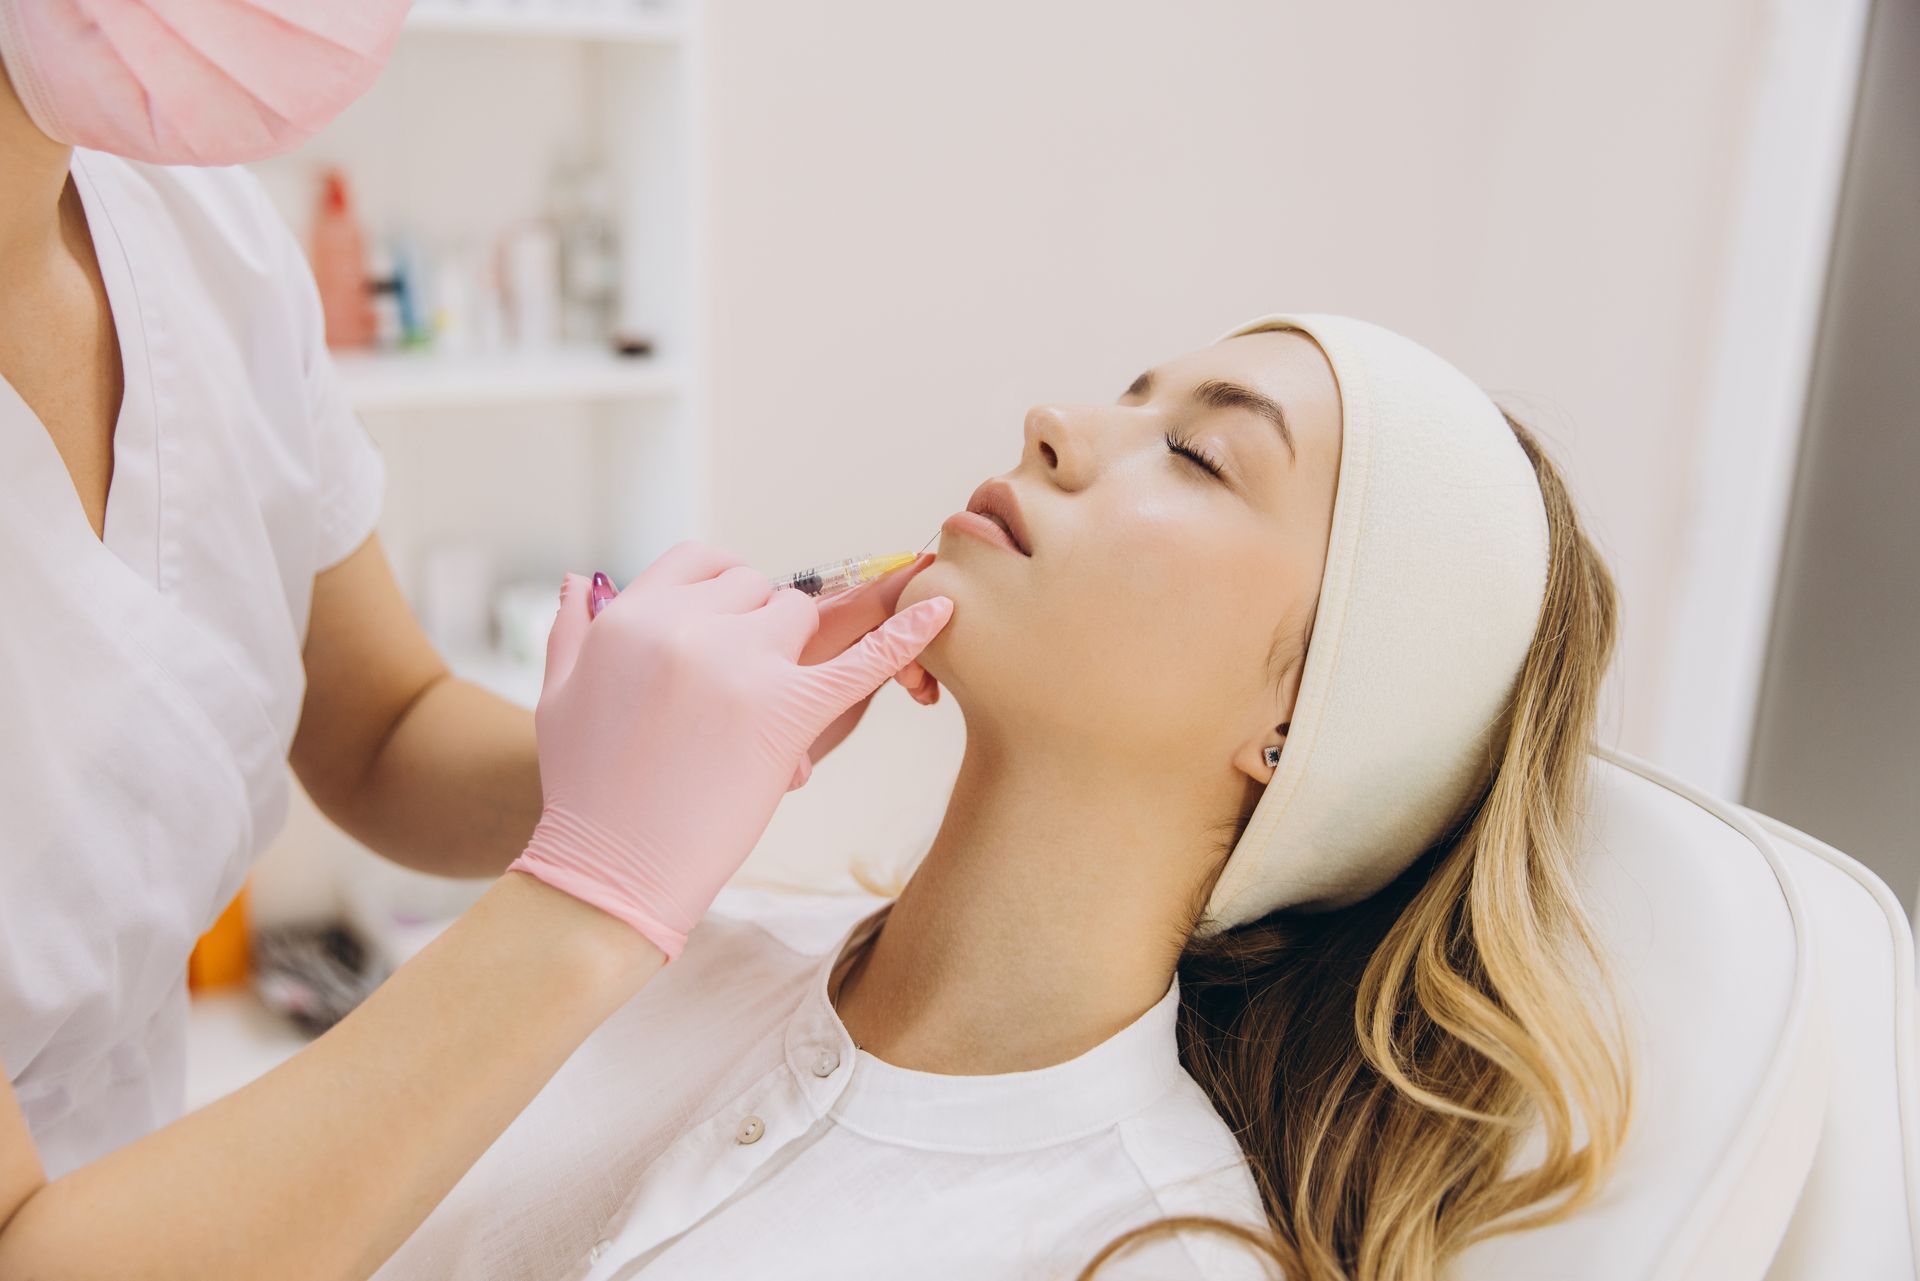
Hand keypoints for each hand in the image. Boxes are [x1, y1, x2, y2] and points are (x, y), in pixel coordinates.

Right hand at [506, 543, 952, 957]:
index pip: (706, 562)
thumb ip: (573, 628)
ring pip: (802, 619)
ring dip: (797, 660)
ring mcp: (737, 666)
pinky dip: (904, 636)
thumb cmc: (585, 790)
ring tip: (761, 721)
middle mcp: (683, 626)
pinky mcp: (784, 712)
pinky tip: (943, 610)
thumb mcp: (558, 695)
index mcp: (632, 615)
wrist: (607, 871)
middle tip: (745, 696)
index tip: (732, 628)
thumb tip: (576, 578)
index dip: (726, 592)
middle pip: (761, 593)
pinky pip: (859, 662)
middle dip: (762, 635)